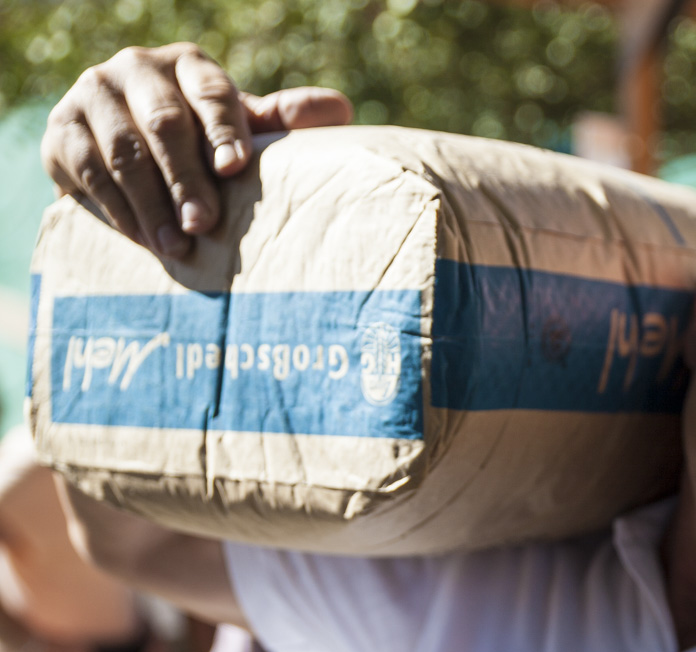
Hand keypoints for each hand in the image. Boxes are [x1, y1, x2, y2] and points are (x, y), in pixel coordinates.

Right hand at [41, 43, 351, 257]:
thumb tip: (338, 110)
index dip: (225, 131)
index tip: (236, 169)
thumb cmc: (204, 141)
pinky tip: (144, 238)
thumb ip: (284, 122)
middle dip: (187, 179)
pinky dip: (118, 208)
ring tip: (178, 245)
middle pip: (165, 123)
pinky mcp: (61, 130)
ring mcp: (93, 94)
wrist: (130, 150)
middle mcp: (138, 69)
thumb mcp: (244, 130)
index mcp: (190, 66)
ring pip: (123, 150)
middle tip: (206, 224)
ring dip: (152, 203)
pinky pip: (87, 170)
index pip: (211, 93)